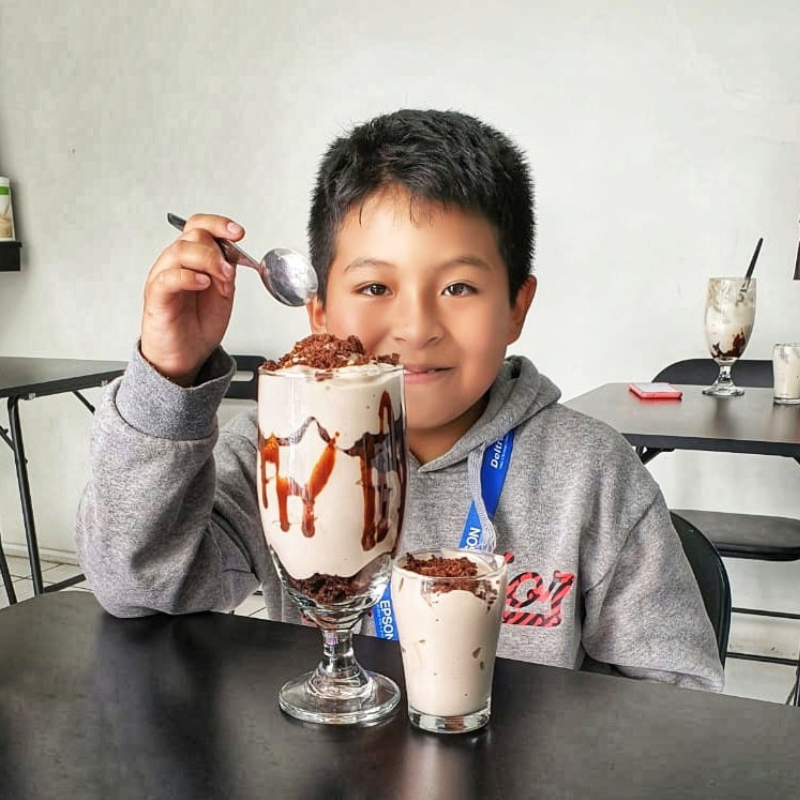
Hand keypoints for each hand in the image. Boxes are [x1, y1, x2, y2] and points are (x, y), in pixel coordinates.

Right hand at [141, 214, 242, 385]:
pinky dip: (188, 277)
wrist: (186, 356)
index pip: (198, 226)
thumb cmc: (199, 325)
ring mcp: (164, 278)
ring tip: (222, 278)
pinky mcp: (156, 297)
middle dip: (217, 248)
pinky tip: (203, 283)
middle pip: (192, 235)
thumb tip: (234, 254)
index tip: (238, 232)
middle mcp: (175, 264)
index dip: (218, 224)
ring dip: (207, 260)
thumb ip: (226, 272)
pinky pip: (167, 278)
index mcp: (192, 259)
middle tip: (231, 270)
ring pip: (179, 251)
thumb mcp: (223, 294)